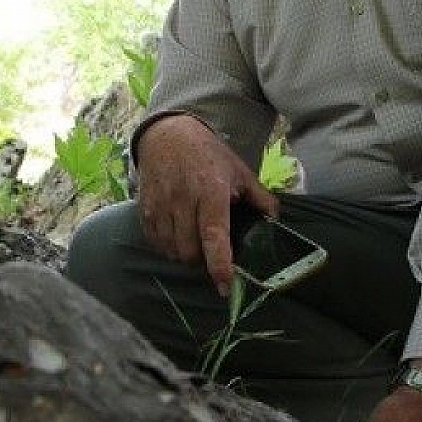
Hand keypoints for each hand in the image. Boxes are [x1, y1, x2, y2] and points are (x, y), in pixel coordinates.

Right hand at [133, 115, 277, 294]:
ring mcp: (160, 205)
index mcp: (211, 191)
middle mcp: (183, 200)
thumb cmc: (208, 155)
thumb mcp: (239, 171)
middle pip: (190, 251)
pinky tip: (179, 236)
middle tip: (214, 253)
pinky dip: (168, 248)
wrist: (167, 135)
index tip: (225, 286)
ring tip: (196, 243)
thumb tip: (277, 222)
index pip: (214, 235)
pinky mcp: (144, 210)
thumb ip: (260, 198)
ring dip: (186, 256)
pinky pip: (156, 243)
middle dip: (203, 261)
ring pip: (172, 251)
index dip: (219, 264)